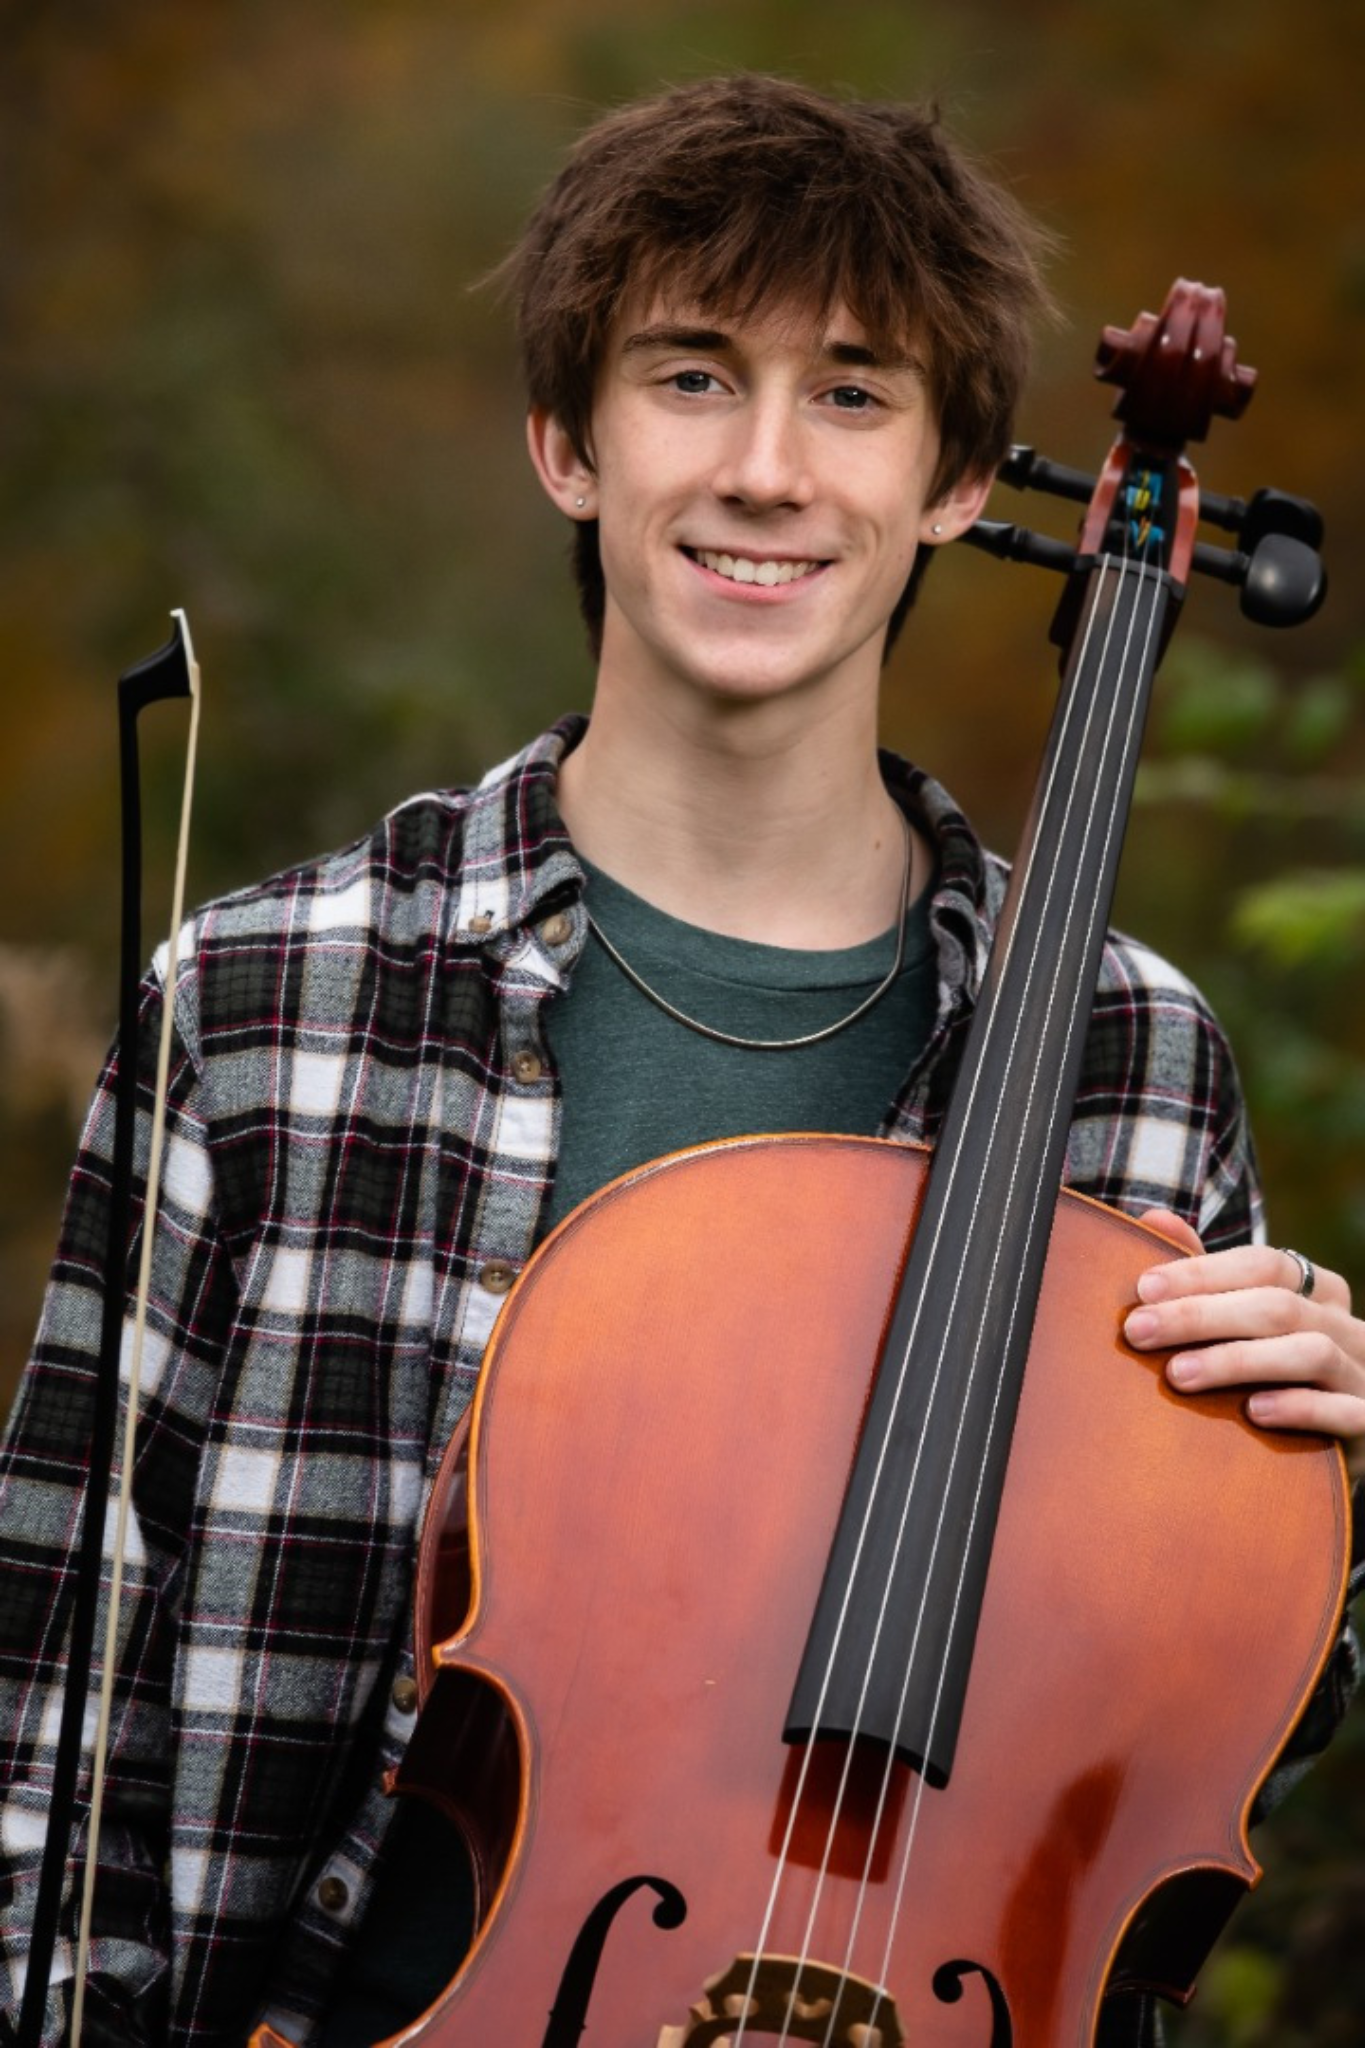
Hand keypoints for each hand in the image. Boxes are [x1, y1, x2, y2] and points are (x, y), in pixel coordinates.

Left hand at [1124, 1210, 1364, 1443]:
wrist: (1339, 1438)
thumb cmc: (1275, 1372)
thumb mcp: (1243, 1319)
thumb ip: (1205, 1275)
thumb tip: (1155, 1218)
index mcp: (1319, 1292)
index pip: (1264, 1264)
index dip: (1202, 1272)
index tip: (1143, 1288)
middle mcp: (1347, 1326)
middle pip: (1277, 1306)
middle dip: (1200, 1315)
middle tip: (1138, 1332)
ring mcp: (1363, 1374)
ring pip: (1311, 1352)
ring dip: (1238, 1360)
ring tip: (1177, 1375)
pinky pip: (1344, 1412)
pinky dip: (1298, 1407)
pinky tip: (1252, 1412)